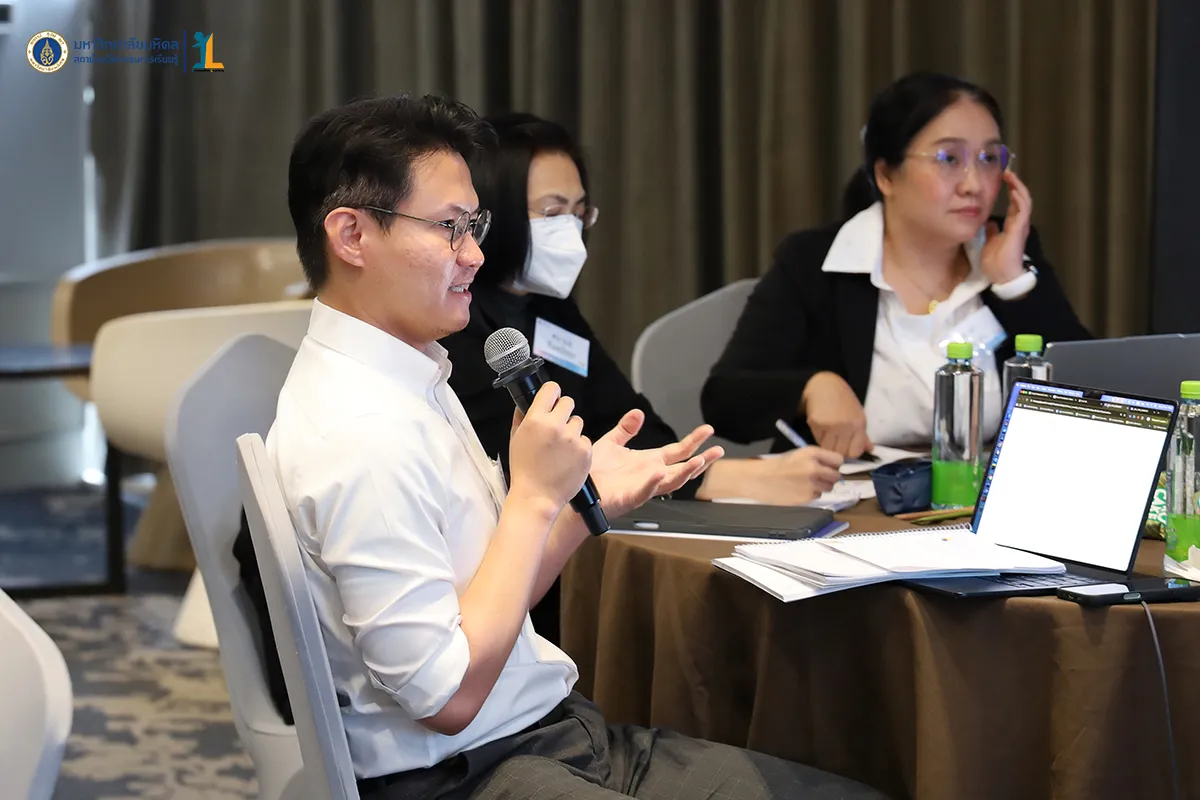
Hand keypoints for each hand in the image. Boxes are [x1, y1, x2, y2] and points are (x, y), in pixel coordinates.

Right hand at [507, 382, 591, 514]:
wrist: (537, 497)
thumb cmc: (524, 470)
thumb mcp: (515, 440)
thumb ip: (521, 417)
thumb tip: (525, 403)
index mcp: (535, 420)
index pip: (551, 389)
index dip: (552, 393)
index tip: (553, 398)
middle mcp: (555, 426)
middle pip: (568, 402)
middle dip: (563, 412)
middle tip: (557, 427)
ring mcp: (572, 438)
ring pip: (578, 422)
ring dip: (571, 430)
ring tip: (561, 448)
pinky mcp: (585, 451)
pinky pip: (585, 440)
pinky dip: (579, 447)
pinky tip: (568, 459)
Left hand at [588, 409, 723, 518]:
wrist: (576, 490)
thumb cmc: (593, 472)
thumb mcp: (611, 443)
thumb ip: (626, 429)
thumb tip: (639, 413)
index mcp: (649, 462)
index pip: (678, 451)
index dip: (694, 441)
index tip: (708, 430)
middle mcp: (650, 475)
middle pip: (683, 468)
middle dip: (702, 460)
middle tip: (717, 451)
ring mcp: (642, 488)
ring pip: (670, 483)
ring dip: (685, 473)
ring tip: (699, 462)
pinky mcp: (628, 499)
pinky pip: (643, 492)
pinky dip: (652, 484)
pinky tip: (659, 473)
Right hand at [698, 447, 844, 504]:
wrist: (759, 479)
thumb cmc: (777, 465)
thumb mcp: (798, 454)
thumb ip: (817, 458)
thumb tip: (834, 467)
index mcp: (812, 453)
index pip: (838, 459)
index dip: (834, 464)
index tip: (830, 466)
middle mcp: (815, 468)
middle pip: (836, 476)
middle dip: (830, 477)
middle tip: (819, 477)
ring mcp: (812, 484)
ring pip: (828, 488)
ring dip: (821, 486)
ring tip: (806, 484)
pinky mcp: (807, 497)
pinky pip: (817, 496)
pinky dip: (811, 494)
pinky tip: (799, 490)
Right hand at [801, 372, 871, 457]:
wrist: (824, 385)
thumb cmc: (843, 400)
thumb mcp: (858, 415)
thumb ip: (862, 435)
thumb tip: (870, 450)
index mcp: (859, 425)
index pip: (855, 453)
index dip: (850, 454)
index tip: (846, 451)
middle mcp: (846, 426)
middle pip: (840, 453)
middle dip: (837, 451)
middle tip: (835, 444)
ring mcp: (830, 426)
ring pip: (827, 448)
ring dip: (827, 446)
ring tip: (828, 436)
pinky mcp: (816, 423)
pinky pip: (817, 439)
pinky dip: (819, 438)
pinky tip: (821, 429)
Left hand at [980, 171, 1032, 284]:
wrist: (1002, 276)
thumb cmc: (996, 262)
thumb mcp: (989, 242)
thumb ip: (991, 231)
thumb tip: (988, 222)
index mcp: (1011, 226)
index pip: (1013, 204)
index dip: (1010, 191)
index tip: (1003, 179)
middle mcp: (1018, 223)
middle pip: (1020, 199)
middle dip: (1014, 184)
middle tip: (1006, 172)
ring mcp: (1020, 225)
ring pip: (1024, 201)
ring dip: (1018, 187)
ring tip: (1010, 176)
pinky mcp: (1019, 229)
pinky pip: (1022, 211)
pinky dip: (1019, 199)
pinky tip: (1014, 190)